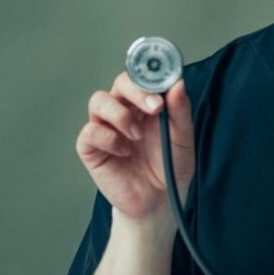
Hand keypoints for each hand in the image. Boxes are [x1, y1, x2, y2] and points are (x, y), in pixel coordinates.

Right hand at [75, 72, 194, 220]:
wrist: (158, 202)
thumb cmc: (170, 168)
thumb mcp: (183, 139)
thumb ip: (180, 111)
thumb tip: (177, 83)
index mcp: (147, 103)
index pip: (142, 76)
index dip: (150, 72)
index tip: (165, 78)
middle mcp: (125, 110)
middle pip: (120, 82)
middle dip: (137, 90)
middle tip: (156, 107)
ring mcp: (106, 127)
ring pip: (99, 100)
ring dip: (120, 114)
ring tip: (137, 135)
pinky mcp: (92, 148)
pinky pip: (90, 131)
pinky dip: (108, 138)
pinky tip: (124, 151)